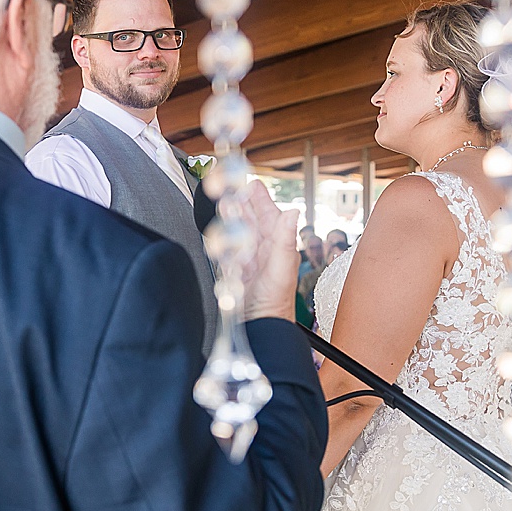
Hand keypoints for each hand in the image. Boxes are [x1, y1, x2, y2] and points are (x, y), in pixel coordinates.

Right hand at [236, 182, 300, 322]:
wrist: (261, 328)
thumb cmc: (276, 303)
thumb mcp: (281, 268)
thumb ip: (284, 239)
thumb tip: (292, 211)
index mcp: (277, 246)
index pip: (268, 215)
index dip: (260, 198)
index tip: (253, 182)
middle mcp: (263, 251)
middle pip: (251, 221)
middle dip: (243, 203)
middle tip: (234, 187)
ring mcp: (248, 261)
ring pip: (238, 232)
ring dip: (232, 217)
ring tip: (225, 203)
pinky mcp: (234, 274)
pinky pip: (227, 251)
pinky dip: (223, 239)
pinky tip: (219, 233)